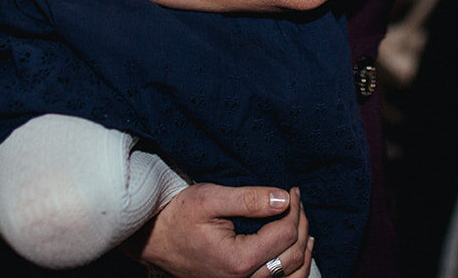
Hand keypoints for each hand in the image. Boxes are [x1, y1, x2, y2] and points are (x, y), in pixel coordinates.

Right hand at [126, 183, 311, 277]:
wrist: (154, 239)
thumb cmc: (179, 216)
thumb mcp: (211, 199)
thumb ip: (250, 199)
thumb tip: (284, 197)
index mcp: (238, 261)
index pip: (285, 234)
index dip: (295, 208)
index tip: (292, 189)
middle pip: (293, 255)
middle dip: (300, 223)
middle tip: (296, 199)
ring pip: (292, 275)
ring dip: (303, 248)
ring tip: (304, 222)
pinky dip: (294, 266)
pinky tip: (299, 250)